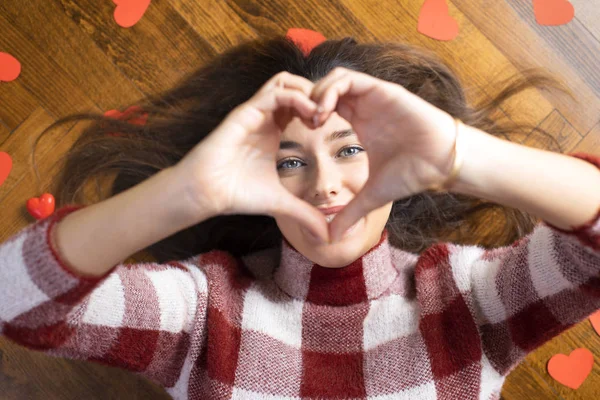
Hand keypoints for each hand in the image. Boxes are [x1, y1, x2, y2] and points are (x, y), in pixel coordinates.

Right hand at [175, 72, 329, 242]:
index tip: (332, 128)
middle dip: (319, 95)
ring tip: (321, 114)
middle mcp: (266, 117)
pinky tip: (310, 115)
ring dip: (309, 92)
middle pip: (297, 86)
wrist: (207, 193)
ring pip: (287, 81)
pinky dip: (297, 97)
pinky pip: (276, 92)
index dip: (321, 110)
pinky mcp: (247, 111)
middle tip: (331, 117)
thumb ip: (305, 215)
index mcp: (274, 131)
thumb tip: (327, 237)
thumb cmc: (238, 194)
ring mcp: (256, 111)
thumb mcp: (281, 204)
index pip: (302, 105)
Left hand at [310, 67, 458, 241]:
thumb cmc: (411, 174)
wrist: (441, 163)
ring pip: (334, 78)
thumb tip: (331, 239)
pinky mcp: (382, 90)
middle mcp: (363, 106)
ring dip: (317, 93)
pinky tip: (326, 110)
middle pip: (325, 88)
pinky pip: (349, 78)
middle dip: (307, 101)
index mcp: (358, 122)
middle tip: (302, 122)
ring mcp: (372, 96)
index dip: (308, 115)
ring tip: (313, 117)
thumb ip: (350, 213)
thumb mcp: (371, 196)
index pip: (325, 107)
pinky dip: (331, 89)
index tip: (302, 134)